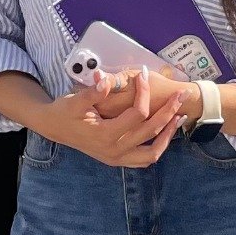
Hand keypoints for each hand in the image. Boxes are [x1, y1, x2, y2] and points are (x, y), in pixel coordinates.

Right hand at [45, 72, 185, 167]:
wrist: (54, 128)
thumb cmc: (65, 111)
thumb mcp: (75, 100)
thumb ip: (93, 92)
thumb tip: (106, 80)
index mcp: (104, 135)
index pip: (136, 114)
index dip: (143, 92)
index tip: (145, 74)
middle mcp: (114, 150)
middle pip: (150, 132)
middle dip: (168, 111)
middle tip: (181, 96)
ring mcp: (116, 158)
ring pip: (152, 152)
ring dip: (168, 135)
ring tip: (179, 117)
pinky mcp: (117, 160)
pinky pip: (144, 159)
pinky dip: (158, 147)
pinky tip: (165, 132)